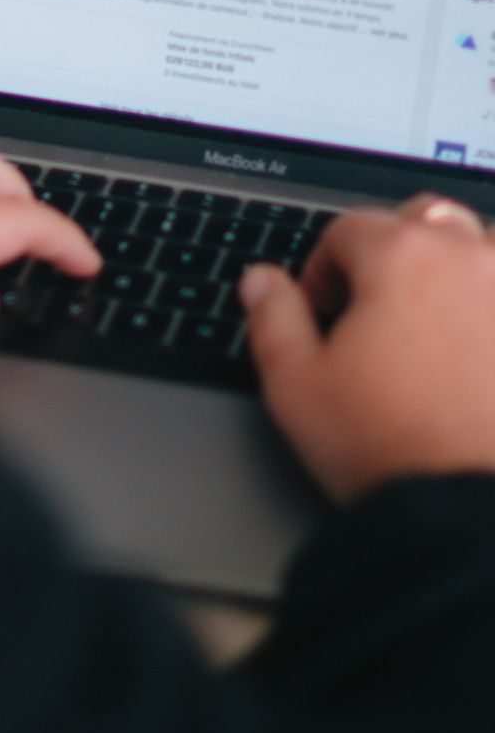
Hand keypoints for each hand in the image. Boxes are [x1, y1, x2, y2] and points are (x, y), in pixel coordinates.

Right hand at [240, 194, 494, 499]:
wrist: (473, 511)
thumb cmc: (390, 449)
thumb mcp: (297, 387)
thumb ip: (273, 319)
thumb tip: (261, 281)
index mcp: (401, 257)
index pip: (349, 229)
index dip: (322, 269)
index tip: (320, 313)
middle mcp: (470, 259)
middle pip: (424, 220)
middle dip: (393, 250)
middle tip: (377, 308)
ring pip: (487, 246)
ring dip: (459, 267)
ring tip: (440, 321)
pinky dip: (491, 309)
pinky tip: (477, 351)